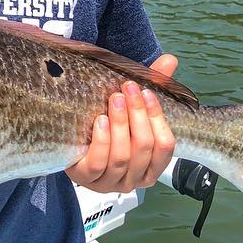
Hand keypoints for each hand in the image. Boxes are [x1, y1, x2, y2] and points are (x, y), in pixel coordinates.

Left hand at [65, 54, 177, 192]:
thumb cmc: (108, 127)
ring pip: (121, 156)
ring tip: (114, 100)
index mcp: (151, 166)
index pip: (165, 145)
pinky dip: (102, 140)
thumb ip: (152, 86)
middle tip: (127, 88)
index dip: (157, 117)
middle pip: (143, 147)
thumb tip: (170, 60)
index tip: (147, 92)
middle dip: (137, 114)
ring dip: (120, 124)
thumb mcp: (130, 108)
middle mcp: (134, 179)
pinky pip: (98, 164)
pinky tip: (100, 121)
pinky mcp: (87, 179)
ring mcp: (110, 182)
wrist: (72, 144)